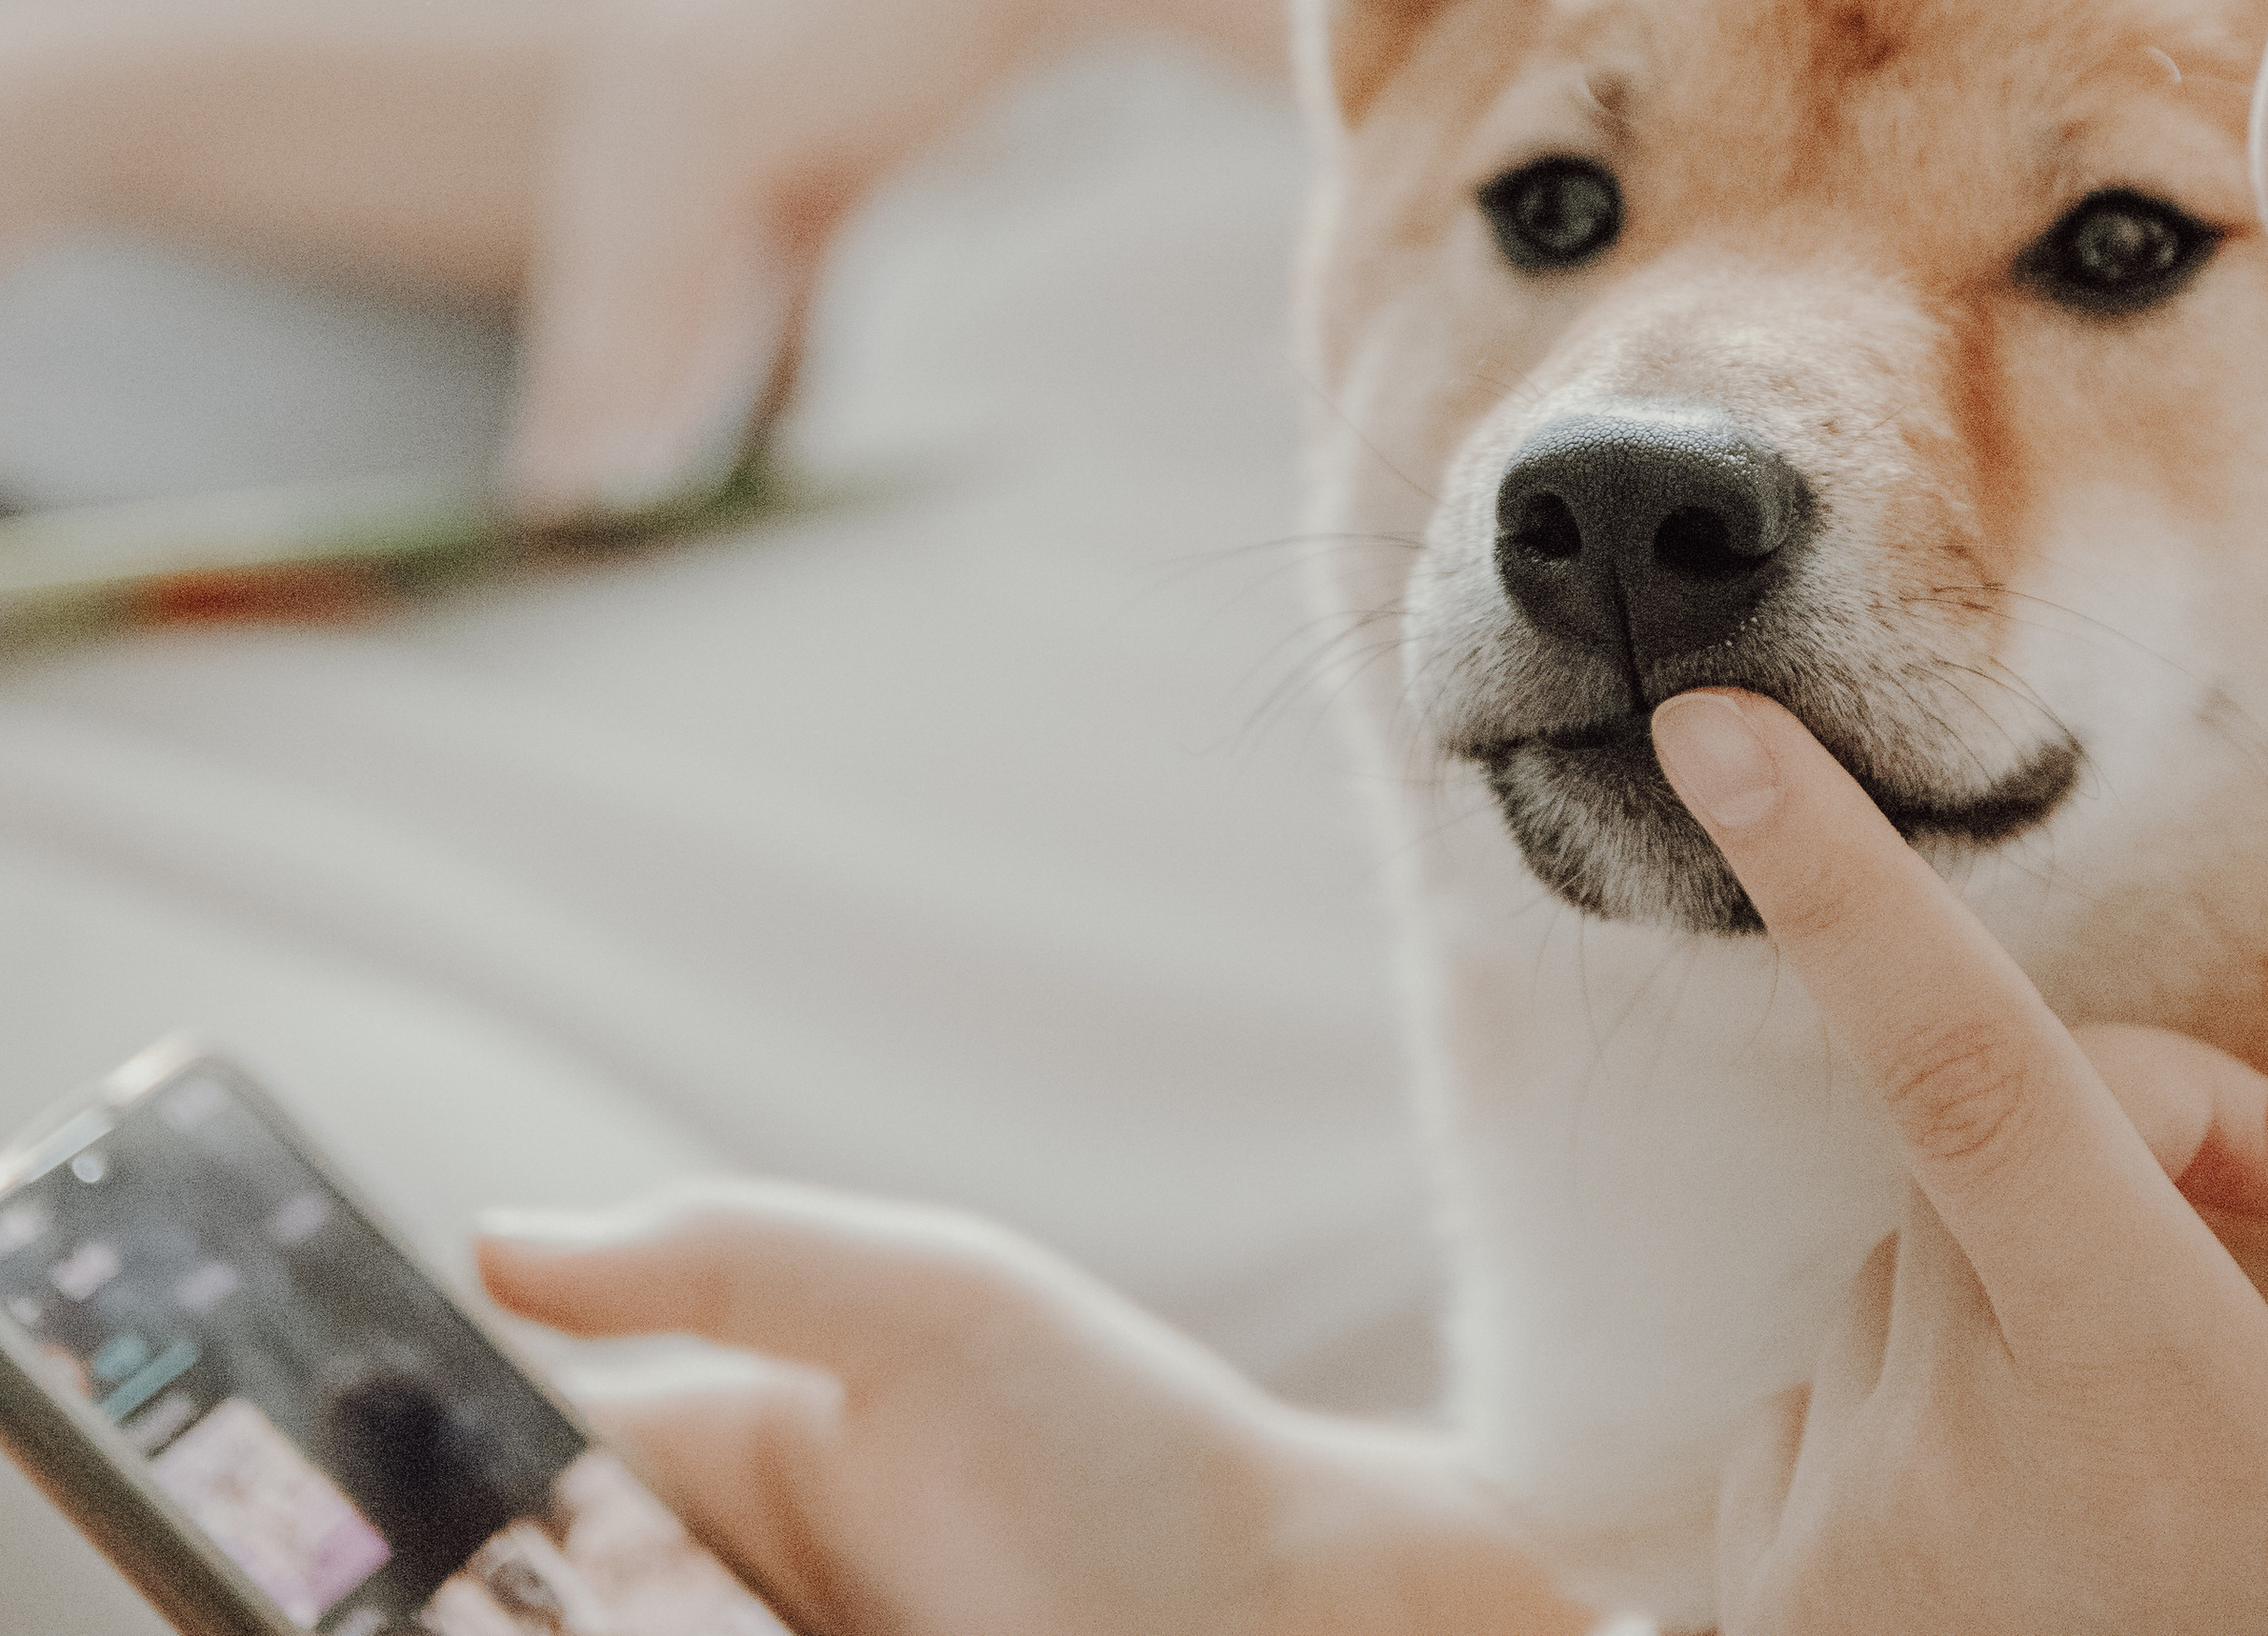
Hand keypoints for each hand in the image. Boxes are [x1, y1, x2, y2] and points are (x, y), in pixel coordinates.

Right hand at [476, 1187, 1589, 1635]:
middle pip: (550, 1601)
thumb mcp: (934, 1306)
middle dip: (521, 1601)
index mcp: (728, 1464)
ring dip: (588, 1625)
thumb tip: (497, 1242)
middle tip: (571, 1596)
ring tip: (698, 1614)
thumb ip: (723, 1258)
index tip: (385, 1548)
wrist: (1310, 1625)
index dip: (437, 1526)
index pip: (524, 1494)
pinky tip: (672, 1635)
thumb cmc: (1137, 1453)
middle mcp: (727, 1599)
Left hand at [511, 0, 1071, 512]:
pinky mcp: (709, 88)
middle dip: (581, 367)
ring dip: (603, 384)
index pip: (604, 197)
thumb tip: (719, 332)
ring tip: (592, 485)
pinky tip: (640, 435)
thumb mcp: (835, 136)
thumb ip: (771, 225)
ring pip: (616, 254)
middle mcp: (628, 19)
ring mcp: (658, 48)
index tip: (567, 416)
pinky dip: (651, 356)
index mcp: (645, 10)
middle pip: (594, 232)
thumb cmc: (957, 16)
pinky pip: (666, 252)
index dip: (587, 318)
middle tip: (556, 482)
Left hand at [1649, 688, 2267, 1634]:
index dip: (1844, 880)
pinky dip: (1928, 1425)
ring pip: (1917, 1280)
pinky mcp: (1762, 1582)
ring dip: (2012, 1320)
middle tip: (2250, 1356)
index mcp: (2145, 1398)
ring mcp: (1837, 1525)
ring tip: (2143, 1521)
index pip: (1972, 1066)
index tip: (1715, 726)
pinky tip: (2036, 1569)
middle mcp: (1956, 1443)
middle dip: (2113, 1177)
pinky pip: (1847, 1397)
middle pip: (1997, 1163)